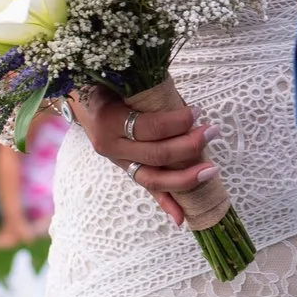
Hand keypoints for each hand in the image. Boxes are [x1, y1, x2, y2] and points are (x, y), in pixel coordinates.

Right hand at [71, 88, 214, 225]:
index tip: (197, 112)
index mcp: (108, 119)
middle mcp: (110, 146)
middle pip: (156, 154)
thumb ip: (148, 86)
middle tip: (213, 131)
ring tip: (212, 169)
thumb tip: (185, 96)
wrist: (83, 98)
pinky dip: (166, 203)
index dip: (176, 122)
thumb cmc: (109, 82)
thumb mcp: (121, 78)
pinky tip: (182, 218)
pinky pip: (147, 189)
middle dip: (189, 145)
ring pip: (153, 179)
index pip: (148, 128)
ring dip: (185, 178)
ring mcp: (118, 161)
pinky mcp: (126, 170)